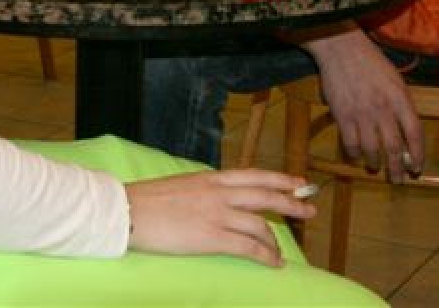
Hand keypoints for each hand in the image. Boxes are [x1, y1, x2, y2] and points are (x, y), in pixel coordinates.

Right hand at [125, 168, 315, 266]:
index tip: (298, 182)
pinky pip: (248, 246)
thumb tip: (221, 197)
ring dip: (276, 239)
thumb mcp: (183, 185)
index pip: (255, 175)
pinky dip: (265, 254)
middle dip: (291, 203)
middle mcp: (220, 192)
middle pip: (265, 195)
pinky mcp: (211, 236)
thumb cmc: (149, 200)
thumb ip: (206, 190)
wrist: (128, 211)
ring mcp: (217, 214)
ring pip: (260, 224)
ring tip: (282, 252)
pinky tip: (273, 263)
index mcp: (212, 178)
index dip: (280, 178)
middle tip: (310, 210)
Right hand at [300, 27, 423, 182]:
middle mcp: (383, 108)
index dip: (418, 155)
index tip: (416, 168)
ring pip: (372, 149)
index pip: (415, 133)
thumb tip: (407, 132)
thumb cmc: (371, 62)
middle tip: (397, 179)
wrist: (341, 48)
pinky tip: (357, 155)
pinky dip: (354, 153)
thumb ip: (402, 104)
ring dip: (375, 162)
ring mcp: (362, 113)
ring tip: (375, 166)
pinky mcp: (343, 115)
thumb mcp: (395, 79)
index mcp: (400, 98)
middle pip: (394, 147)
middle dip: (397, 168)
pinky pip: (350, 143)